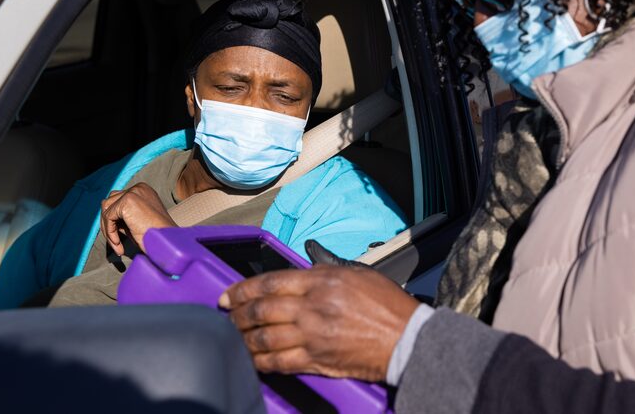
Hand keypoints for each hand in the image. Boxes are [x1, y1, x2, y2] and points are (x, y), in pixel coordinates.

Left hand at [100, 183, 174, 254]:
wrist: (167, 242)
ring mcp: (133, 192)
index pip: (118, 200)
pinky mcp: (127, 201)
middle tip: (116, 243)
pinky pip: (108, 217)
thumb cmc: (156, 236)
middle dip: (109, 223)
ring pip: (106, 209)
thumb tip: (105, 216)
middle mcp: (139, 187)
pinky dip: (110, 233)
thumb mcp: (138, 221)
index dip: (115, 221)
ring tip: (117, 245)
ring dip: (108, 229)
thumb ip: (124, 215)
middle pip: (110, 202)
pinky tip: (119, 244)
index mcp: (143, 190)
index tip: (118, 239)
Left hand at [219, 265, 419, 380]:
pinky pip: (280, 362)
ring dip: (244, 338)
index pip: (270, 283)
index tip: (229, 295)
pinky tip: (253, 360)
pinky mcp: (317, 360)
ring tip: (235, 337)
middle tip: (227, 316)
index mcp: (321, 282)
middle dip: (238, 314)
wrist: (406, 338)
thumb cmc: (387, 306)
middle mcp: (312, 308)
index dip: (243, 289)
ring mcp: (312, 336)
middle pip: (262, 310)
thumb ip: (324, 271)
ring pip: (265, 338)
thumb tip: (302, 273)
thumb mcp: (356, 273)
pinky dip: (261, 362)